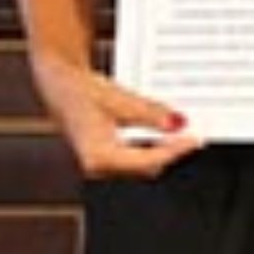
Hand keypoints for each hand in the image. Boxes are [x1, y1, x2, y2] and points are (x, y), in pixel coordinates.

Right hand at [34, 58, 199, 179]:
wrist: (59, 86)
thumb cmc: (82, 91)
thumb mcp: (120, 99)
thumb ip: (150, 113)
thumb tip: (178, 123)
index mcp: (99, 156)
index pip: (148, 160)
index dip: (175, 151)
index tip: (194, 140)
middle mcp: (98, 167)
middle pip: (147, 167)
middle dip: (171, 152)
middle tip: (193, 136)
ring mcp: (101, 166)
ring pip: (142, 166)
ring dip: (162, 152)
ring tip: (181, 135)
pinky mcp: (105, 160)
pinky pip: (135, 160)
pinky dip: (152, 149)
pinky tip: (163, 137)